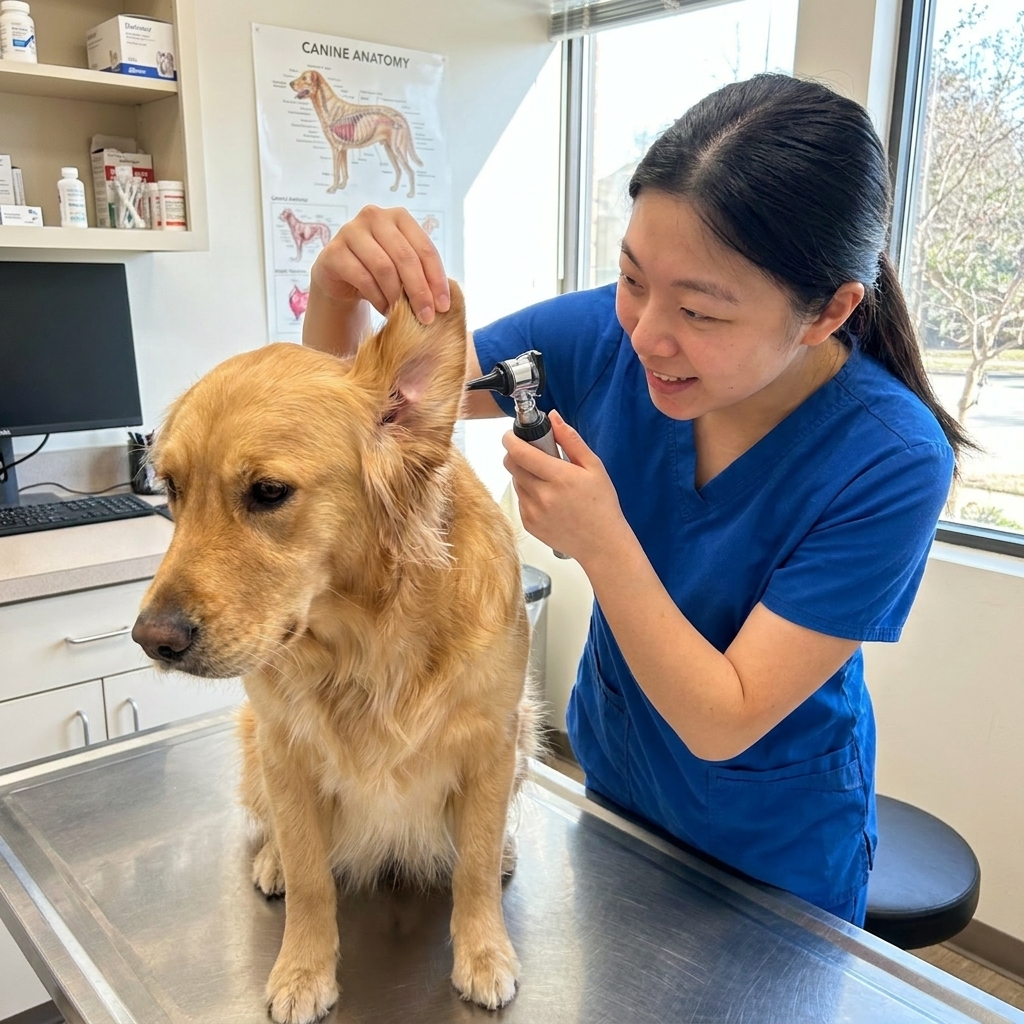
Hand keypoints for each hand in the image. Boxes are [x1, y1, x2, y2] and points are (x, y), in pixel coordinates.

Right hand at [310, 205, 449, 322]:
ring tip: (401, 314)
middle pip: (405, 258)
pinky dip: (377, 298)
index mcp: (399, 217)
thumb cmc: (379, 272)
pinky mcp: (334, 251)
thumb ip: (422, 275)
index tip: (444, 306)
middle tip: (426, 318)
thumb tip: (443, 302)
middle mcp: (374, 216)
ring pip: (383, 268)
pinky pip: (362, 278)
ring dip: (396, 296)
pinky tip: (384, 310)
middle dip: (419, 291)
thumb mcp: (404, 270)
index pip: (425, 249)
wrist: (342, 278)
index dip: (437, 279)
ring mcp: (351, 231)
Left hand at [502, 411, 627, 563]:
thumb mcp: (593, 467)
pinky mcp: (528, 525)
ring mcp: (533, 512)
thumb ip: (570, 440)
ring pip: (516, 482)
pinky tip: (549, 499)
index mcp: (559, 477)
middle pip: (511, 465)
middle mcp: (542, 495)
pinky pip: (520, 500)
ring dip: (525, 475)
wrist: (602, 544)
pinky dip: (529, 494)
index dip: (510, 439)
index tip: (511, 434)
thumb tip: (553, 417)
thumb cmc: (602, 504)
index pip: (520, 452)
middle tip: (535, 455)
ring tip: (548, 481)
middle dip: (517, 454)